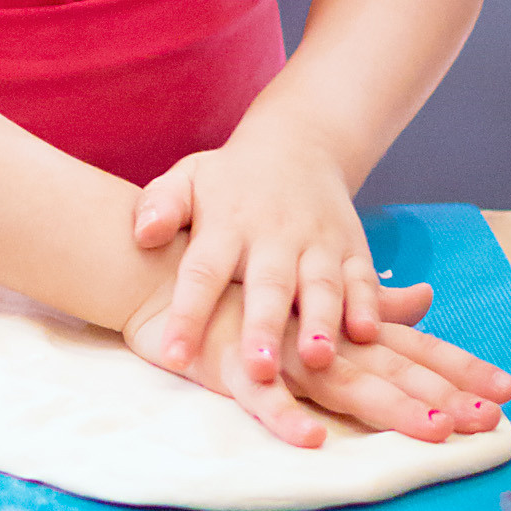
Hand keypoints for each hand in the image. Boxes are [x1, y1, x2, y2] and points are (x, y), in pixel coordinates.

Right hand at [126, 275, 510, 447]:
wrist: (156, 263)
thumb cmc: (236, 275)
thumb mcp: (309, 281)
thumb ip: (365, 294)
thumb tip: (421, 296)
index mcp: (338, 319)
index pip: (411, 347)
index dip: (458, 368)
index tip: (508, 392)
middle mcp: (318, 336)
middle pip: (391, 369)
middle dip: (443, 395)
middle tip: (491, 423)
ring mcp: (278, 351)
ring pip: (341, 383)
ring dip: (389, 407)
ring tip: (435, 431)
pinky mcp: (231, 367)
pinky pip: (262, 400)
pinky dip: (287, 418)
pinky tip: (314, 440)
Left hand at [132, 128, 389, 384]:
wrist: (298, 143)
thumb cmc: (229, 180)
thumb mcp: (188, 178)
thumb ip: (162, 205)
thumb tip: (142, 234)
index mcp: (226, 224)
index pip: (202, 271)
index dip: (187, 313)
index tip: (172, 354)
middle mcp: (274, 235)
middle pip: (268, 284)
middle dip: (263, 326)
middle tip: (257, 367)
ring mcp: (318, 241)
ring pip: (321, 285)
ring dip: (320, 323)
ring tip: (316, 359)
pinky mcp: (353, 247)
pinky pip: (363, 278)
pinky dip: (368, 305)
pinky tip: (366, 333)